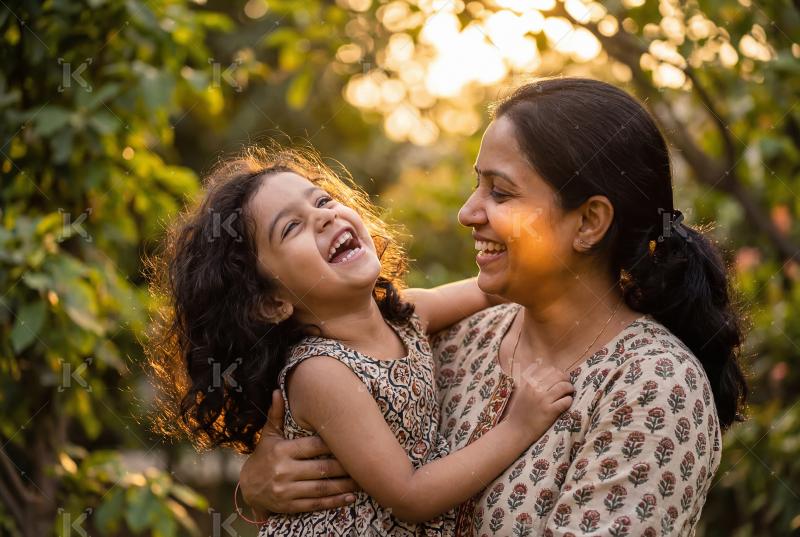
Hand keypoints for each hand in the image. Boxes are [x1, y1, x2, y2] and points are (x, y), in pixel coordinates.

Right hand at [238, 390, 358, 514]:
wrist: (247, 487)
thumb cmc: (263, 457)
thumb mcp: (268, 436)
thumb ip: (276, 414)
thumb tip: (277, 391)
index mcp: (282, 450)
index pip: (312, 446)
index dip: (332, 445)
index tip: (350, 442)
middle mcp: (284, 470)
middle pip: (321, 468)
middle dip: (344, 466)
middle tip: (363, 462)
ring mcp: (287, 490)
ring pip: (321, 488)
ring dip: (344, 485)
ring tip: (362, 480)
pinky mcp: (289, 506)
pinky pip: (316, 504)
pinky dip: (334, 502)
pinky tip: (350, 497)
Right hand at [503, 365, 573, 439]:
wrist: (516, 430)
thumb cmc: (519, 412)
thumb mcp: (521, 392)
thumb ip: (530, 381)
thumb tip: (542, 370)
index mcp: (529, 382)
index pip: (549, 370)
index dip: (558, 372)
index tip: (560, 377)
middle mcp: (536, 389)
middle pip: (558, 376)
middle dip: (566, 379)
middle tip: (567, 384)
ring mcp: (543, 400)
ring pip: (564, 387)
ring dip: (569, 388)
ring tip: (569, 392)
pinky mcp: (550, 411)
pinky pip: (566, 401)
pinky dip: (569, 400)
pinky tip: (567, 402)